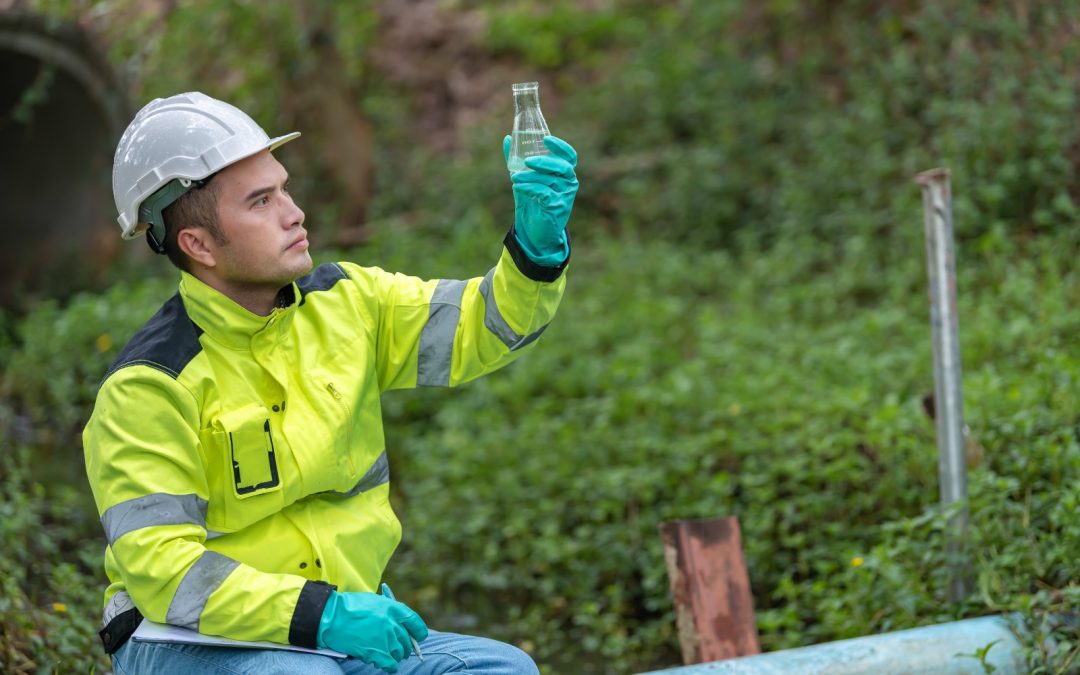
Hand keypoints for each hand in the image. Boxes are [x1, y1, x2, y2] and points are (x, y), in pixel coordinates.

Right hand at [316, 590, 428, 672]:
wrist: (331, 617)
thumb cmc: (351, 607)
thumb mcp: (375, 602)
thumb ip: (390, 612)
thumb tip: (400, 626)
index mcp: (394, 609)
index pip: (416, 623)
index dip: (418, 632)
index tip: (418, 637)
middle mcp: (393, 624)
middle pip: (407, 641)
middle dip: (404, 646)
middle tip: (397, 648)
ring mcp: (385, 639)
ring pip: (399, 654)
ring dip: (395, 656)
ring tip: (385, 654)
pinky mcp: (376, 653)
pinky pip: (390, 665)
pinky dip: (389, 666)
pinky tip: (385, 664)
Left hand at [503, 135, 578, 265]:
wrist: (534, 232)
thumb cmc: (532, 201)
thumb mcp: (525, 178)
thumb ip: (516, 160)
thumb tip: (507, 139)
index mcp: (564, 173)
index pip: (570, 156)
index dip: (561, 146)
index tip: (546, 139)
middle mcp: (568, 183)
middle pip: (562, 166)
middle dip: (544, 161)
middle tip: (528, 161)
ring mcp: (565, 196)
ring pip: (550, 180)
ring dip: (531, 177)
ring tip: (514, 177)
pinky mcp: (557, 207)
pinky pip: (544, 193)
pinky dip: (530, 188)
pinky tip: (518, 187)